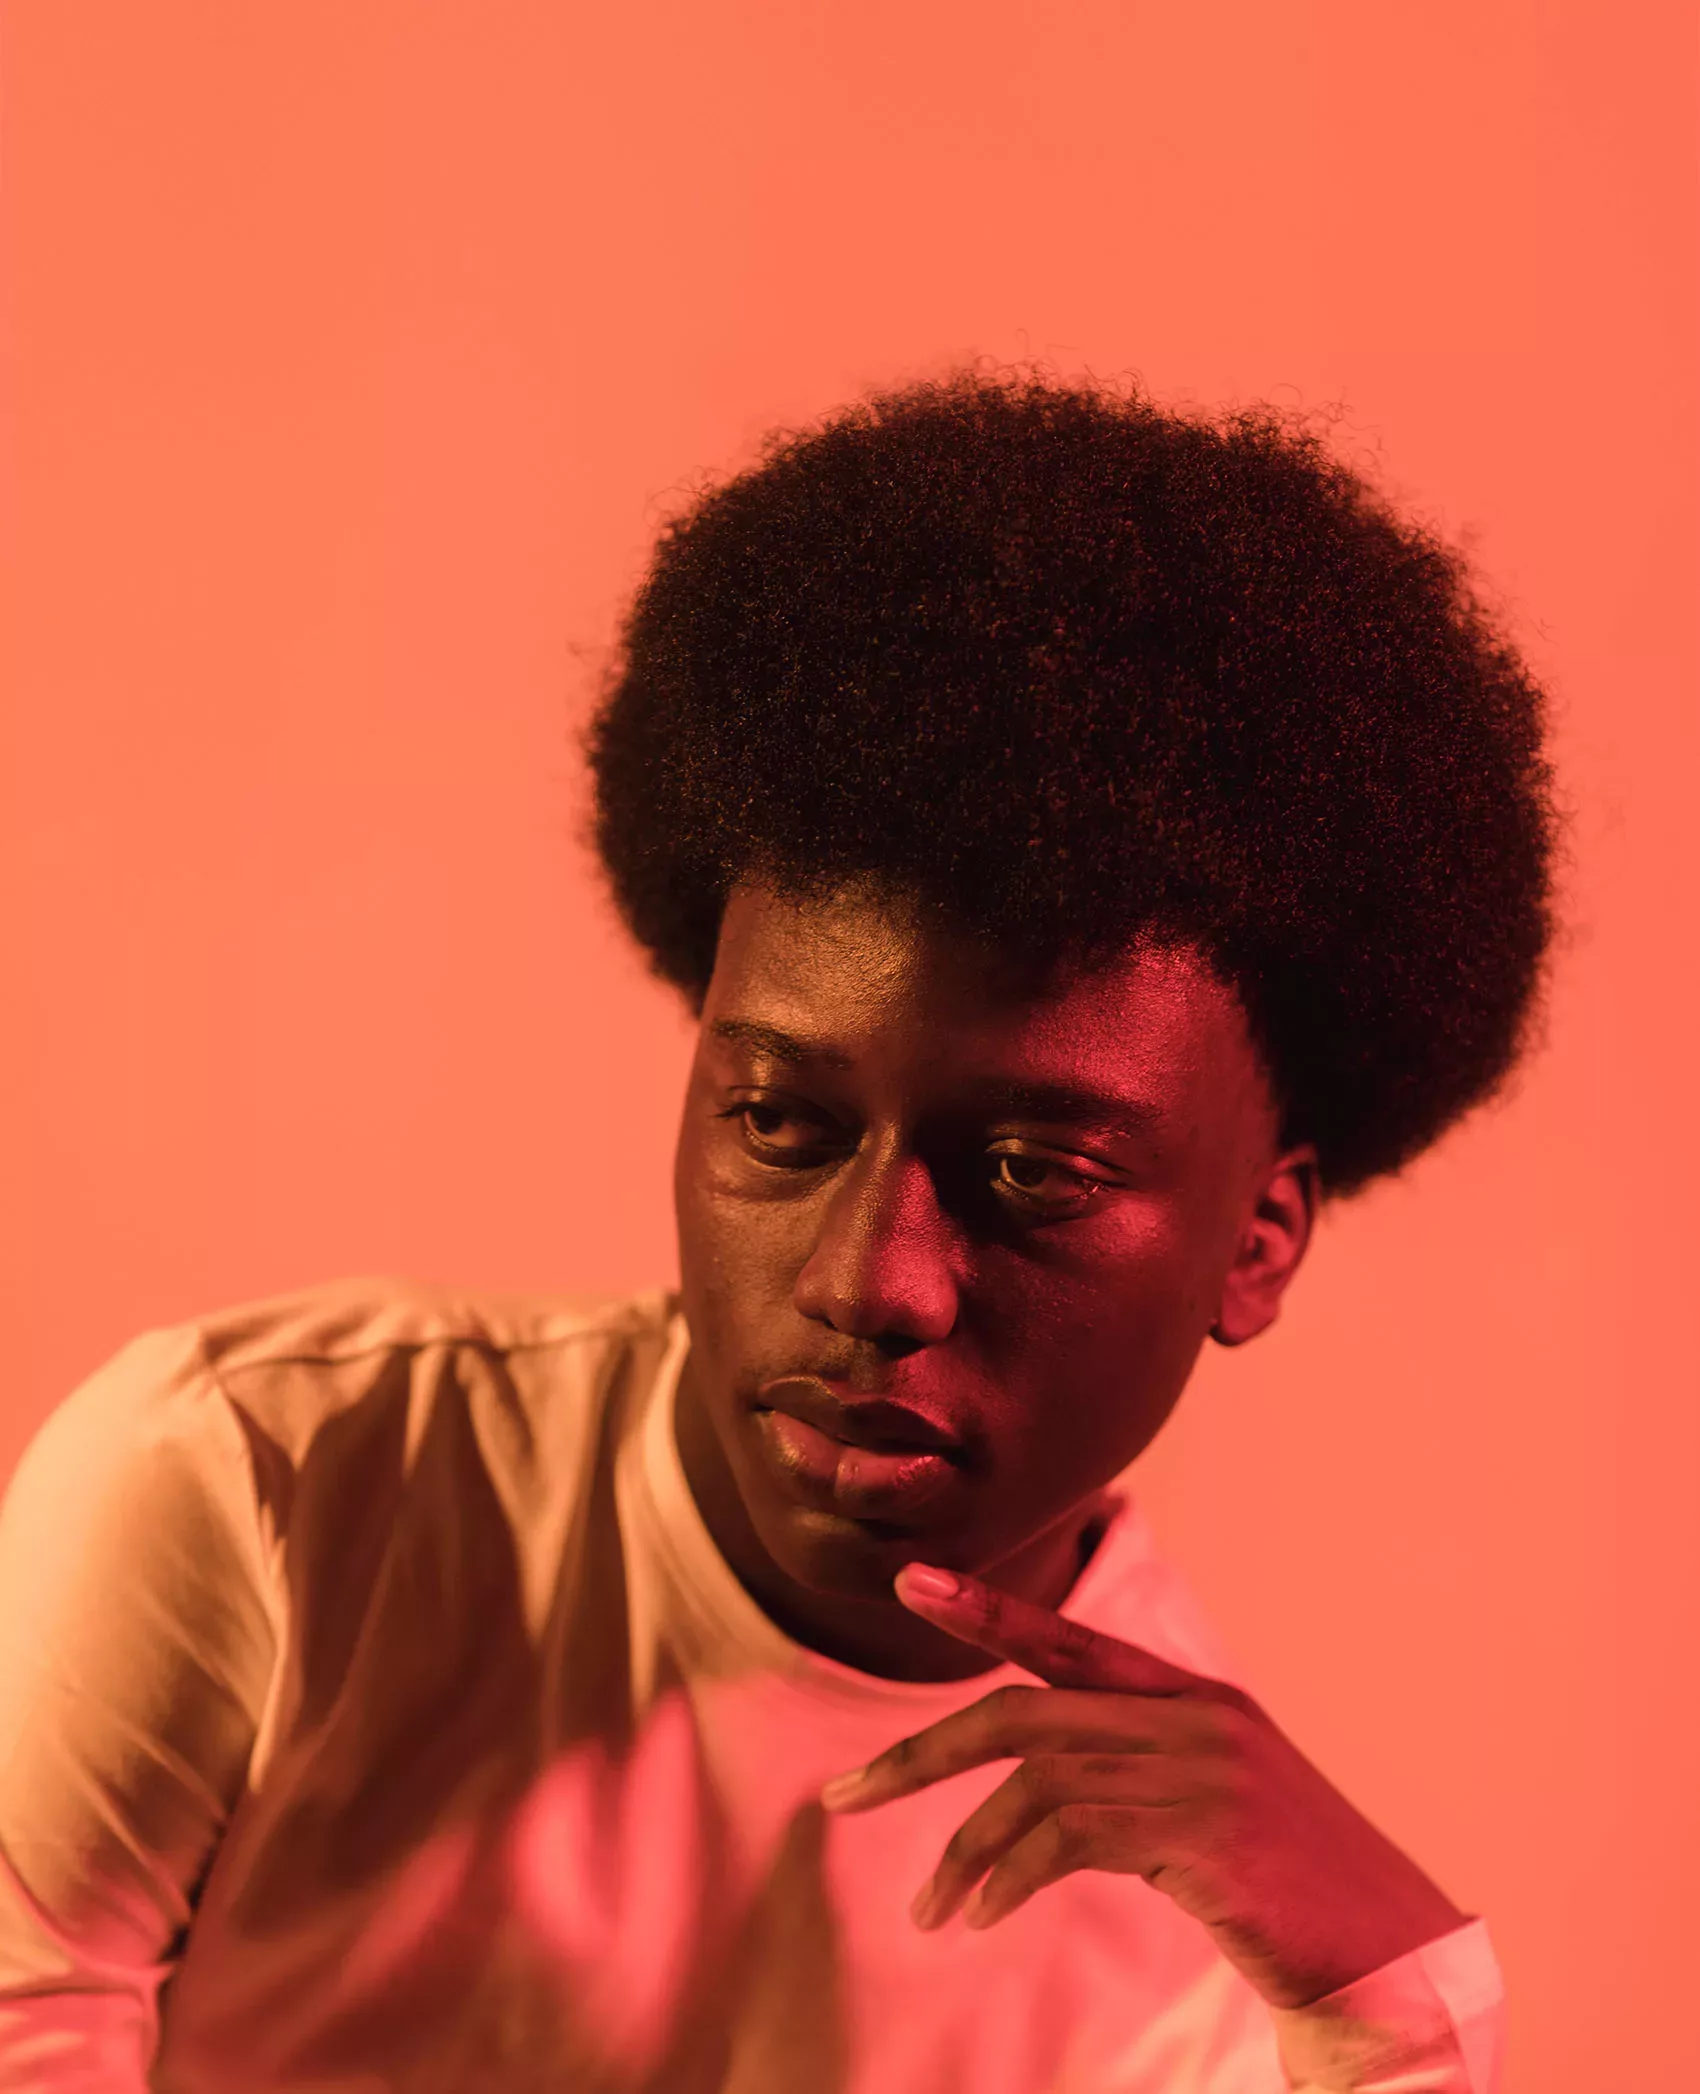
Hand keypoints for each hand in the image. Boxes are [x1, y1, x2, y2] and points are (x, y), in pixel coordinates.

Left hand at [818, 1563, 1470, 2009]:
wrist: (1390, 1957)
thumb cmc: (1290, 1893)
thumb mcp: (1210, 1808)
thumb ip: (1133, 1773)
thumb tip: (1032, 1790)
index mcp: (1195, 1696)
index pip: (1069, 1640)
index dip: (985, 1609)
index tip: (910, 1582)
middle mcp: (1194, 1717)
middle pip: (1022, 1712)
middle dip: (920, 1753)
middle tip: (842, 1794)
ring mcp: (1201, 1771)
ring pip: (1034, 1784)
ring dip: (962, 1850)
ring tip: (926, 1909)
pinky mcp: (1204, 1835)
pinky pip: (1069, 1840)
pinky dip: (1009, 1877)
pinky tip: (978, 1917)